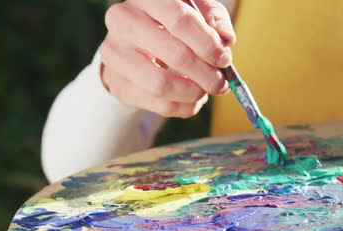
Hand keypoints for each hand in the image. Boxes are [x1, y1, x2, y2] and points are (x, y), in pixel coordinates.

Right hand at [99, 0, 235, 117]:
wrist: (132, 44)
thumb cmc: (169, 24)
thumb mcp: (193, 10)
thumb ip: (213, 18)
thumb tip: (226, 39)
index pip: (181, 21)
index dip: (209, 44)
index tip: (224, 59)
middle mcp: (124, 21)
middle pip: (176, 55)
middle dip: (207, 74)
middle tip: (220, 83)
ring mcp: (115, 54)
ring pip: (162, 85)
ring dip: (194, 93)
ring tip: (205, 91)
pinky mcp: (118, 84)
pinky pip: (158, 105)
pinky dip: (184, 107)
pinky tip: (193, 100)